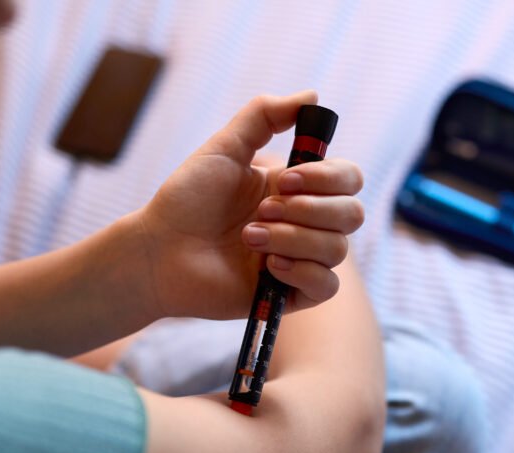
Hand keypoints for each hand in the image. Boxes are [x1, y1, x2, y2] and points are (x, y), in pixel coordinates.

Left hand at [135, 91, 364, 319]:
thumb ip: (264, 116)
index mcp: (297, 189)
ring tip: (250, 237)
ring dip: (292, 238)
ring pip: (337, 249)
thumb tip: (312, 96)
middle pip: (353, 214)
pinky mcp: (291, 295)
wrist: (159, 249)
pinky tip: (268, 267)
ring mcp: (300, 259)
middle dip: (308, 210)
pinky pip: (327, 285)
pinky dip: (301, 271)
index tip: (286, 179)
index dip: (327, 177)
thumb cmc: (187, 199)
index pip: (348, 179)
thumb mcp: (225, 148)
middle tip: (262, 210)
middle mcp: (305, 224)